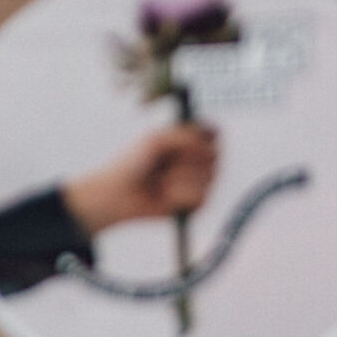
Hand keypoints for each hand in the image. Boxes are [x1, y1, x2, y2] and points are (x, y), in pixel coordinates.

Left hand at [64, 123, 220, 234]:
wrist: (120, 193)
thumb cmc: (133, 162)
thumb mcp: (156, 140)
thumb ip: (184, 137)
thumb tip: (210, 146)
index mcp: (189, 140)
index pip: (215, 132)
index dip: (207, 136)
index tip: (189, 141)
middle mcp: (198, 160)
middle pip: (215, 155)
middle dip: (189, 158)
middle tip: (168, 162)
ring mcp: (200, 182)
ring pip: (209, 177)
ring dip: (180, 178)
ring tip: (162, 180)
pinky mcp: (197, 203)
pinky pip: (200, 197)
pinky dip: (179, 194)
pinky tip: (165, 194)